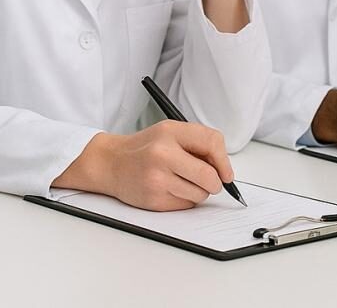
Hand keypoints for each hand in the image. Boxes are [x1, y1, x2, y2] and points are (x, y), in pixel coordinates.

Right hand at [54, 121, 233, 210]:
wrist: (110, 163)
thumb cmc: (144, 148)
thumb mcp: (168, 132)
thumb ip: (196, 143)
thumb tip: (224, 169)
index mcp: (169, 132)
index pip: (212, 142)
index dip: (224, 161)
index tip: (226, 172)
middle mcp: (163, 154)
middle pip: (209, 176)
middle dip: (215, 183)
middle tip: (209, 181)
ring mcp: (157, 178)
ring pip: (200, 194)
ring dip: (198, 192)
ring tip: (180, 181)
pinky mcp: (154, 200)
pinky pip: (186, 205)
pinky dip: (184, 200)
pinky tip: (169, 189)